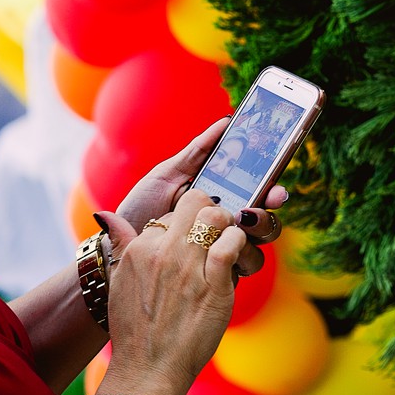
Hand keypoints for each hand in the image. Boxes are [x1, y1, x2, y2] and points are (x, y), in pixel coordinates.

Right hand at [96, 190, 244, 394]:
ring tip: (228, 242)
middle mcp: (161, 252)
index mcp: (138, 249)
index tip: (193, 240)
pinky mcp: (212, 286)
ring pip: (217, 217)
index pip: (171, 213)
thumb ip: (120, 244)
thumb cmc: (135, 330)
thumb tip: (107, 217)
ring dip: (228, 225)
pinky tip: (237, 257)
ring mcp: (187, 268)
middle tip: (216, 231)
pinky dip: (238, 244)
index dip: (186, 224)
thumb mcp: (119, 281)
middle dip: (210, 211)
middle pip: (195, 202)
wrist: (147, 370)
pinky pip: (232, 245)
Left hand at [114, 116, 287, 277]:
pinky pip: (246, 264)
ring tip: (245, 218)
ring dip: (262, 225)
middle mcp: (228, 223)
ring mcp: (226, 247)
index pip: (255, 188)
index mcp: (220, 198)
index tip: (274, 178)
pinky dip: (244, 253)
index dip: (271, 182)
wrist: (120, 246)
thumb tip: (225, 122)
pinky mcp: (220, 271)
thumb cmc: (142, 209)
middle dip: (273, 202)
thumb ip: (197, 152)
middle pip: (265, 212)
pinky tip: (229, 244)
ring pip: (261, 238)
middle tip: (271, 197)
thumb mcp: (166, 176)